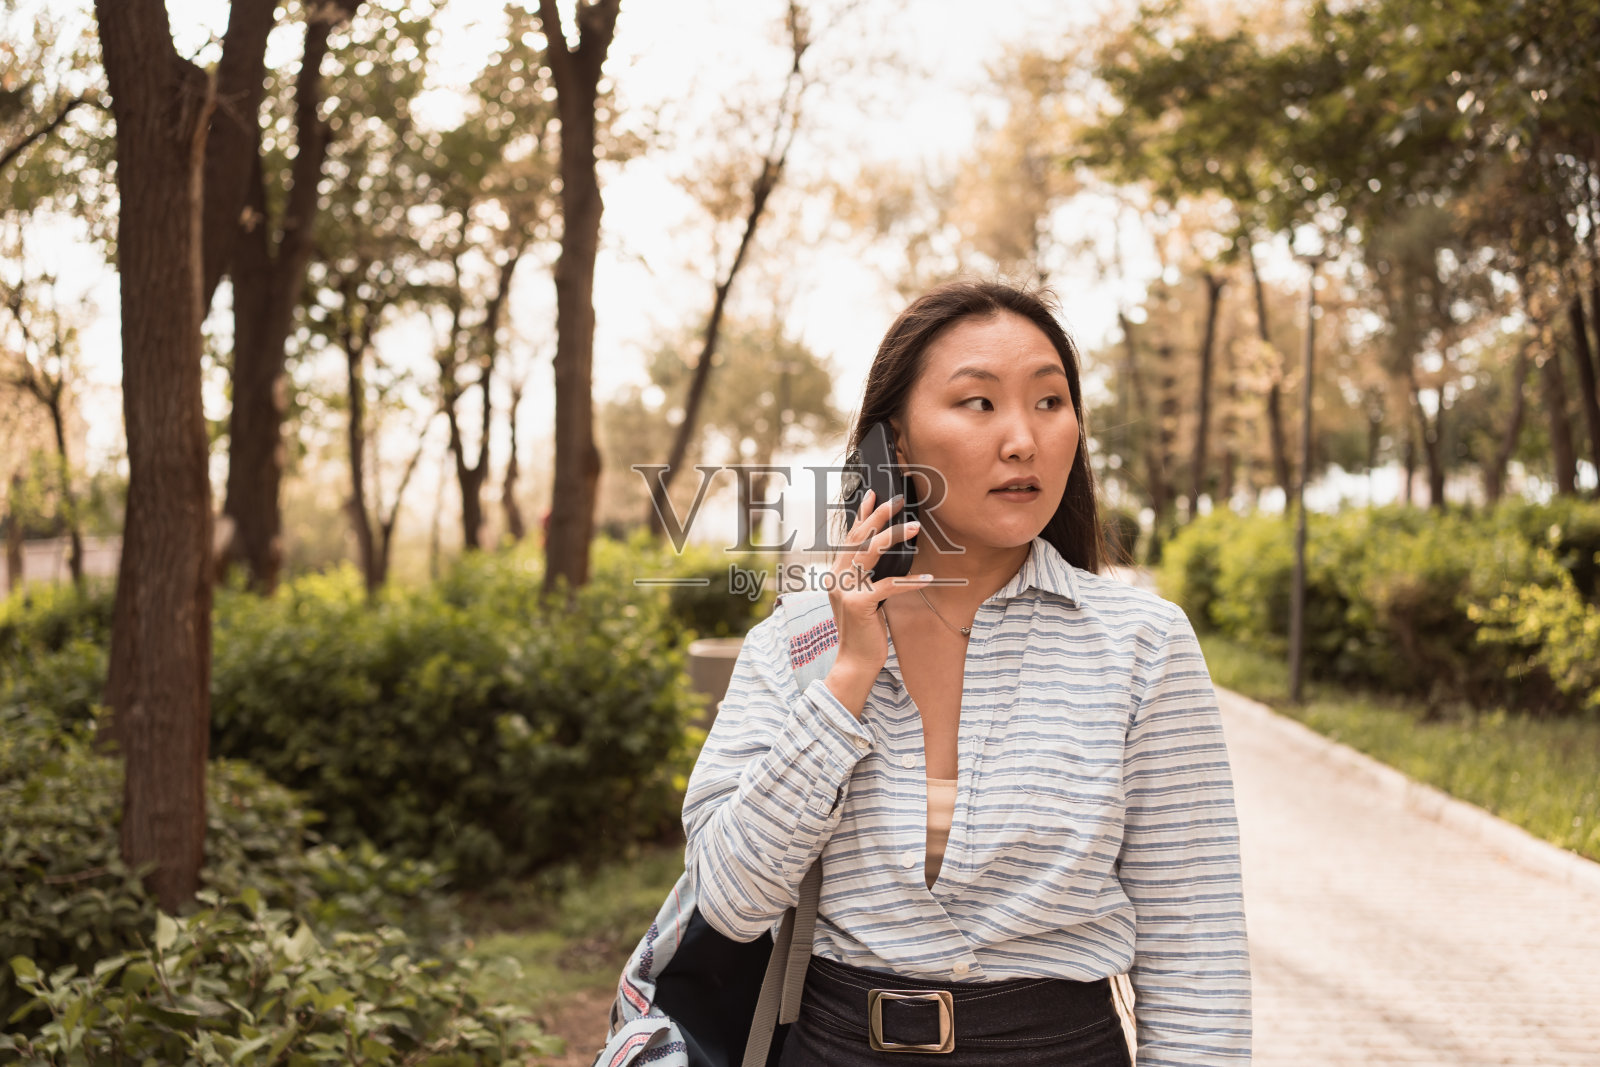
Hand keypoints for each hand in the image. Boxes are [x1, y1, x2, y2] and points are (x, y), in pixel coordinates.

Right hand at [823, 489, 930, 716]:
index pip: (850, 536)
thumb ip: (867, 575)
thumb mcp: (862, 596)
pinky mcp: (859, 604)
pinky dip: (910, 581)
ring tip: (915, 526)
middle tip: (897, 500)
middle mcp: (837, 577)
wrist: (854, 661)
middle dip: (879, 515)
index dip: (862, 514)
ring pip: (870, 552)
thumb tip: (885, 551)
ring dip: (894, 537)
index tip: (873, 494)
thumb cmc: (863, 629)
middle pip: (859, 537)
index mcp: (836, 572)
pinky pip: (889, 586)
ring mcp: (845, 590)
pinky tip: (927, 577)